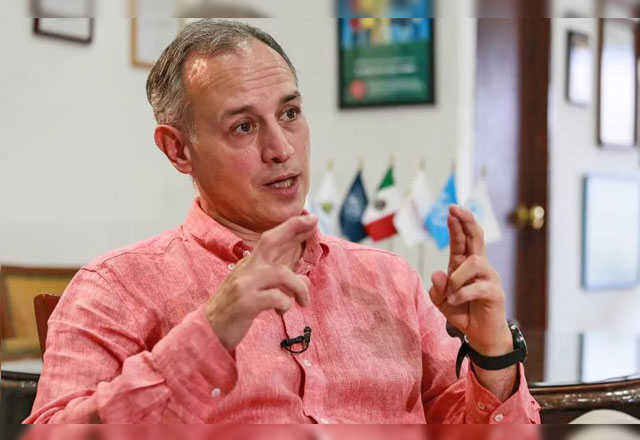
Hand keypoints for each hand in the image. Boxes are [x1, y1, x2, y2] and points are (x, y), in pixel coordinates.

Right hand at [204, 215, 317, 351]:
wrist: (208, 330)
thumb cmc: (234, 309)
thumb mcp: (254, 288)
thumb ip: (276, 281)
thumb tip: (303, 279)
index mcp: (249, 265)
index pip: (270, 239)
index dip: (290, 227)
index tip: (311, 219)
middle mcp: (246, 270)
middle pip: (270, 241)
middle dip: (293, 228)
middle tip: (315, 223)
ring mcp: (245, 284)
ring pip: (282, 274)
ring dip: (299, 287)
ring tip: (303, 301)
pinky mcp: (246, 303)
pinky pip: (277, 298)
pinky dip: (286, 304)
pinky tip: (280, 312)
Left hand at [428, 205, 511, 355]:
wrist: (480, 335)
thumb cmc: (462, 312)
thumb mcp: (441, 301)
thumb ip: (436, 288)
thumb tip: (438, 274)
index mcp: (463, 264)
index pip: (461, 239)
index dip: (457, 224)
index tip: (450, 209)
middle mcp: (478, 266)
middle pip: (476, 237)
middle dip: (466, 221)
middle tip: (455, 210)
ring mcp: (489, 278)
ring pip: (474, 262)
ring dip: (457, 277)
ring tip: (451, 292)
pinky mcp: (495, 292)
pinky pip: (478, 286)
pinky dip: (462, 293)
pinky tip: (455, 300)